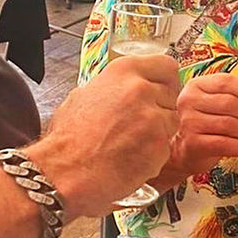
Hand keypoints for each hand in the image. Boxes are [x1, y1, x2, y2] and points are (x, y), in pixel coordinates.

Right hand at [25, 54, 179, 217]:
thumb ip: (113, 88)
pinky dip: (153, 155)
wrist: (65, 171)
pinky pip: (166, 148)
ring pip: (172, 122)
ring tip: (131, 144)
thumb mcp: (84, 95)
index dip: (165, 81)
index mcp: (123, 71)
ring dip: (158, 133)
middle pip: (171, 96)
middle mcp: (141, 89)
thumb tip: (125, 89)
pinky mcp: (159, 146)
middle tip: (141, 123)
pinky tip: (131, 159)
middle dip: (160, 109)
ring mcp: (153, 118)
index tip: (162, 90)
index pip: (166, 65)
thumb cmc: (68, 138)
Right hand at [158, 73, 237, 186]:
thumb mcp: (223, 104)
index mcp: (198, 85)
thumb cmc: (209, 123)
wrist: (186, 150)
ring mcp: (189, 121)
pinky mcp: (192, 143)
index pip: (227, 82)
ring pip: (229, 125)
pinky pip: (224, 144)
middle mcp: (190, 100)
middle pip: (230, 104)